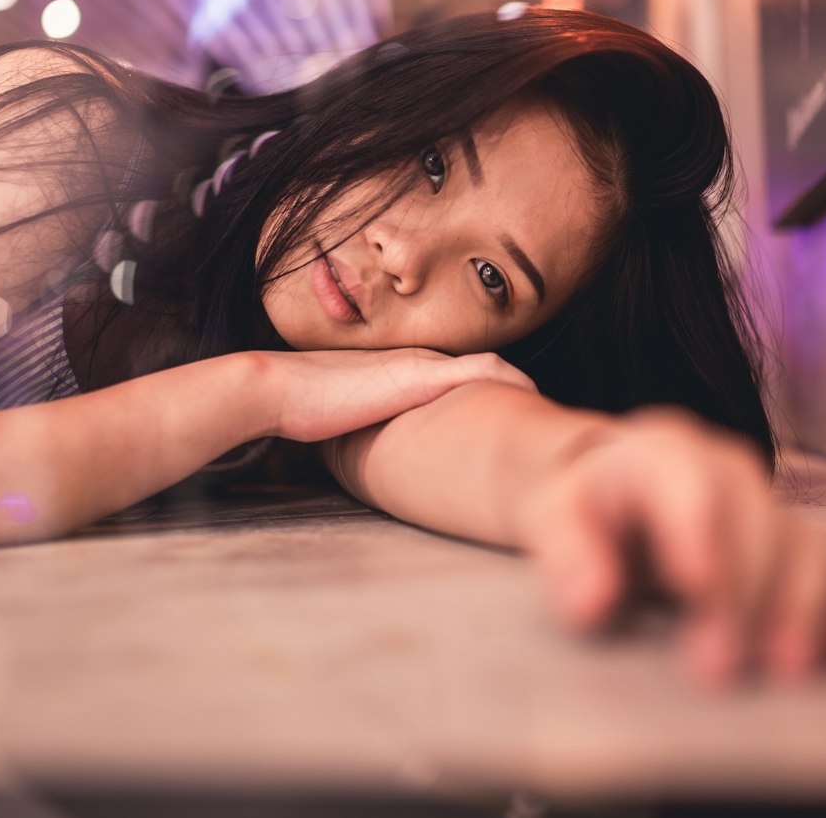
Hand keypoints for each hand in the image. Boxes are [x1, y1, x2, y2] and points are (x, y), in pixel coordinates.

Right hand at [259, 347, 536, 443]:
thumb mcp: (346, 422)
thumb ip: (367, 431)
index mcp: (404, 373)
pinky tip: (528, 390)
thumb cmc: (305, 408)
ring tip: (543, 406)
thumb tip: (373, 462)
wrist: (281, 388)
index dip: (489, 390)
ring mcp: (422, 366)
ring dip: (517, 385)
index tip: (512, 411)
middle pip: (482, 370)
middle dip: (514, 390)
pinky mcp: (421, 375)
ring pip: (488, 368)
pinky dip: (507, 377)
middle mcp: (418, 363)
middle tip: (541, 415)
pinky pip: (481, 370)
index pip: (459, 377)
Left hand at [518, 406, 825, 687]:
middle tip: (718, 669)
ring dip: (799, 609)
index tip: (697, 588)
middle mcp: (723, 467)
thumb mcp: (553, 516)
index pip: (688, 482)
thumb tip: (591, 602)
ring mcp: (763, 501)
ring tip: (785, 671)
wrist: (608, 485)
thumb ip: (567, 553)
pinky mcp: (789, 538)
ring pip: (802, 543)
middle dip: (744, 594)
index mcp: (659, 451)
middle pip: (753, 519)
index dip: (699, 531)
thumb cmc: (583, 506)